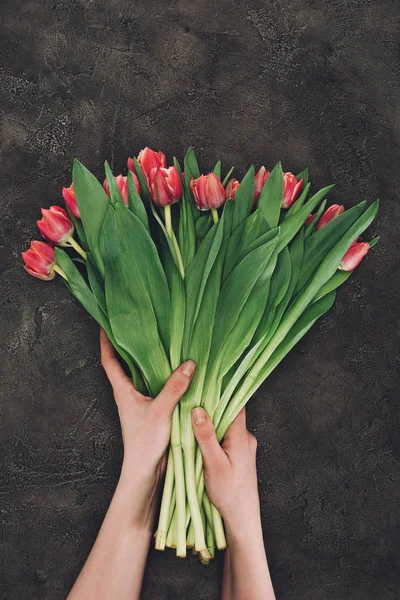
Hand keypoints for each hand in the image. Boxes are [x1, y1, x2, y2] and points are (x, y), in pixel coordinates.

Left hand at [100, 330, 195, 525]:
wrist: (146, 472)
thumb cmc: (144, 444)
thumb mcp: (161, 412)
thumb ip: (174, 387)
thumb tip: (189, 364)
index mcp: (123, 391)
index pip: (109, 360)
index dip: (106, 341)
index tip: (106, 323)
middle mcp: (129, 394)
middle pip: (124, 363)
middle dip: (128, 344)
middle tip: (137, 324)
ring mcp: (140, 402)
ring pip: (141, 375)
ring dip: (146, 360)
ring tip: (158, 340)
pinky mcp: (152, 411)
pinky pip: (156, 386)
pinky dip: (162, 375)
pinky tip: (176, 370)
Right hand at [192, 408, 274, 599]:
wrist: (242, 518)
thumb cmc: (229, 493)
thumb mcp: (213, 464)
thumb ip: (206, 436)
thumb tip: (198, 410)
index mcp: (241, 436)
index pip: (234, 404)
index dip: (221, 392)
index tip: (204, 383)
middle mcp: (245, 437)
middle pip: (229, 412)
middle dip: (212, 406)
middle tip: (192, 398)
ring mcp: (243, 447)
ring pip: (226, 425)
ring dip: (212, 422)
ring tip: (192, 416)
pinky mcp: (239, 456)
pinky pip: (226, 437)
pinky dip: (214, 434)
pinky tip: (200, 437)